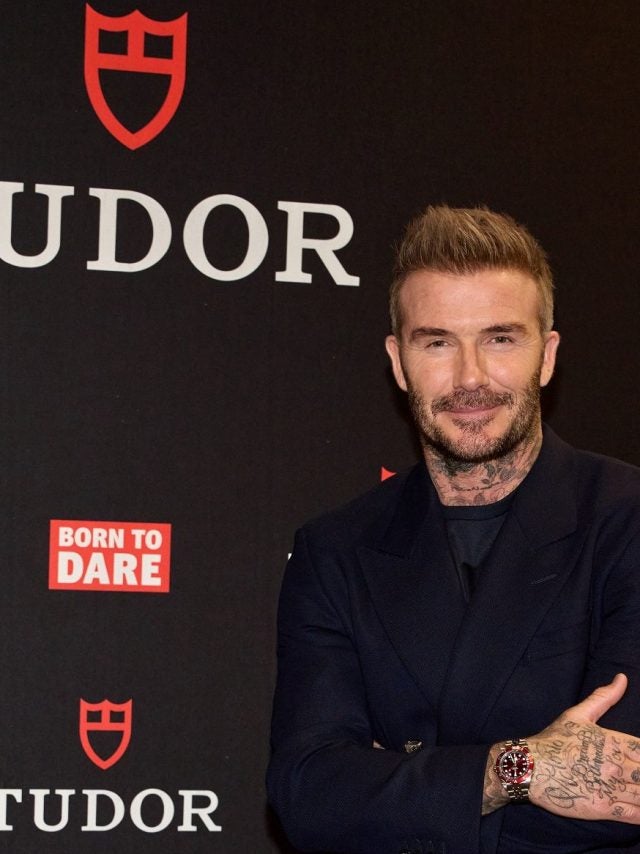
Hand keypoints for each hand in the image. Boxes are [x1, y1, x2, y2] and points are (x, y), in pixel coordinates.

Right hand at [527, 673, 639, 821]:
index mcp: (614, 741)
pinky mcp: (605, 809)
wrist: (529, 767)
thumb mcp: (577, 714)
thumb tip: (623, 678)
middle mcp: (617, 766)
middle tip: (639, 772)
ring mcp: (612, 789)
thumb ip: (604, 697)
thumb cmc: (554, 740)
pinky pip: (636, 815)